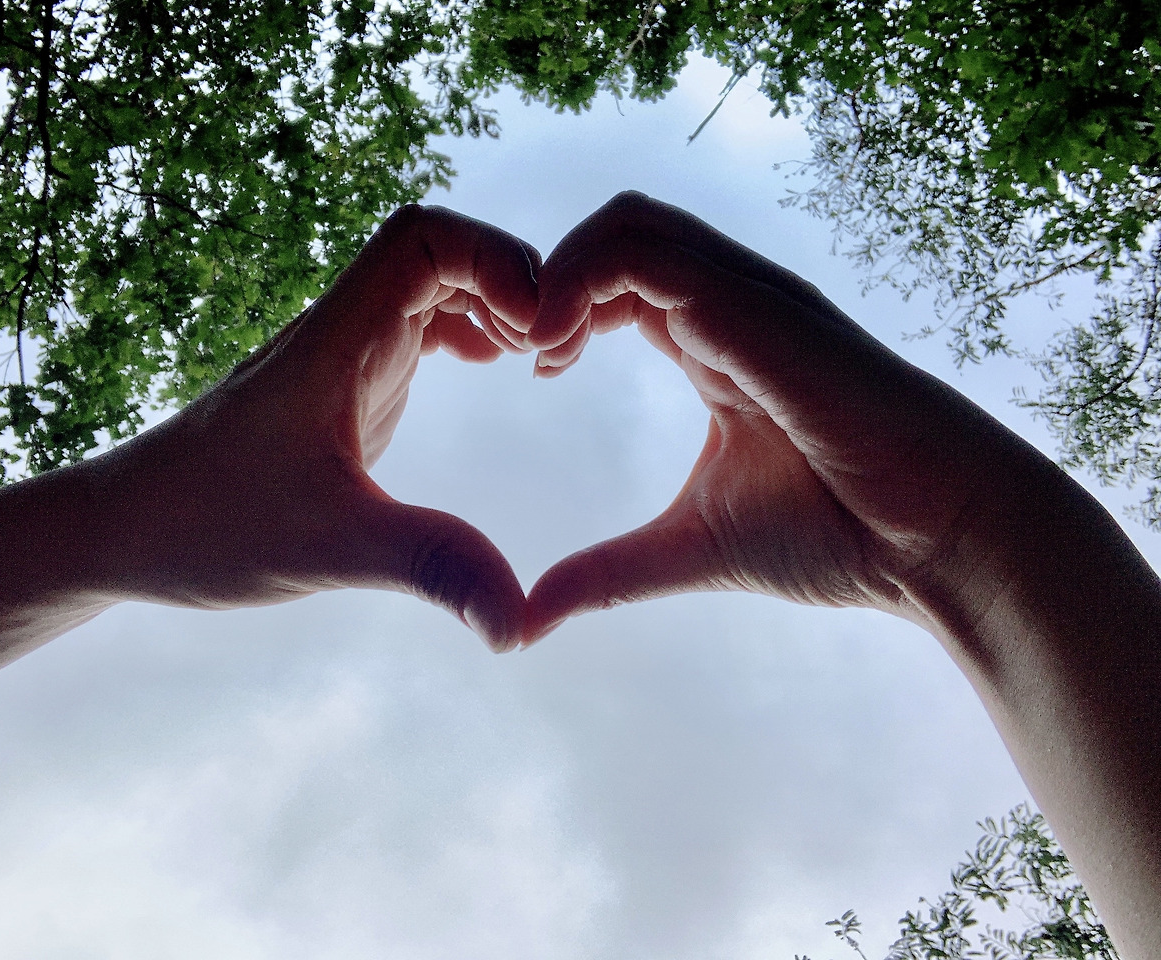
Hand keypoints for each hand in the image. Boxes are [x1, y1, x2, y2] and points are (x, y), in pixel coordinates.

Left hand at [84, 204, 540, 648]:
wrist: (121, 529)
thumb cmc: (203, 523)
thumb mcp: (328, 547)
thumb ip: (430, 569)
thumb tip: (520, 628)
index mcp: (333, 340)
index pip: (420, 237)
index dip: (493, 259)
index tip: (532, 329)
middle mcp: (338, 331)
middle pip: (437, 248)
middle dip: (507, 277)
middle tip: (549, 348)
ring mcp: (338, 355)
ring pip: (426, 282)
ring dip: (488, 301)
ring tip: (533, 357)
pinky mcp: (339, 385)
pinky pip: (412, 325)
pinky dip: (462, 330)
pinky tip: (488, 368)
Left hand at [523, 191, 1049, 640]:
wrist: (939, 545)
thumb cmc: (839, 536)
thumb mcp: (689, 549)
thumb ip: (608, 572)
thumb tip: (530, 618)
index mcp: (712, 342)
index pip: (616, 278)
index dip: (556, 306)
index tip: (530, 367)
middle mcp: (729, 306)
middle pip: (614, 232)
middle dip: (545, 277)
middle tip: (511, 348)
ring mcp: (750, 301)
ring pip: (627, 224)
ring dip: (558, 272)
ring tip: (532, 347)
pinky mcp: (762, 313)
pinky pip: (653, 258)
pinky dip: (584, 283)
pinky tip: (557, 348)